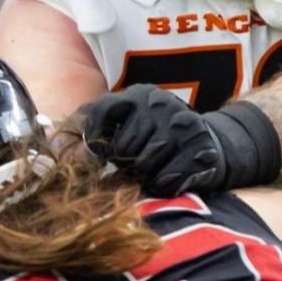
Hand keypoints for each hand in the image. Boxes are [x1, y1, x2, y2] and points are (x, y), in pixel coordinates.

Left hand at [79, 85, 223, 195]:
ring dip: (143, 175)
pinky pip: (164, 179)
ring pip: (144, 165)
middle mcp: (161, 104)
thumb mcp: (134, 120)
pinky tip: (168, 176)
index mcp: (140, 95)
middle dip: (125, 161)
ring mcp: (183, 126)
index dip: (94, 137)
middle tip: (135, 162)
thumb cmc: (160, 137)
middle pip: (123, 146)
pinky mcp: (199, 150)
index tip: (99, 153)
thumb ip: (102, 128)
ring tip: (152, 168)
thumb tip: (67, 150)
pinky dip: (161, 185)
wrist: (214, 142)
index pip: (102, 110)